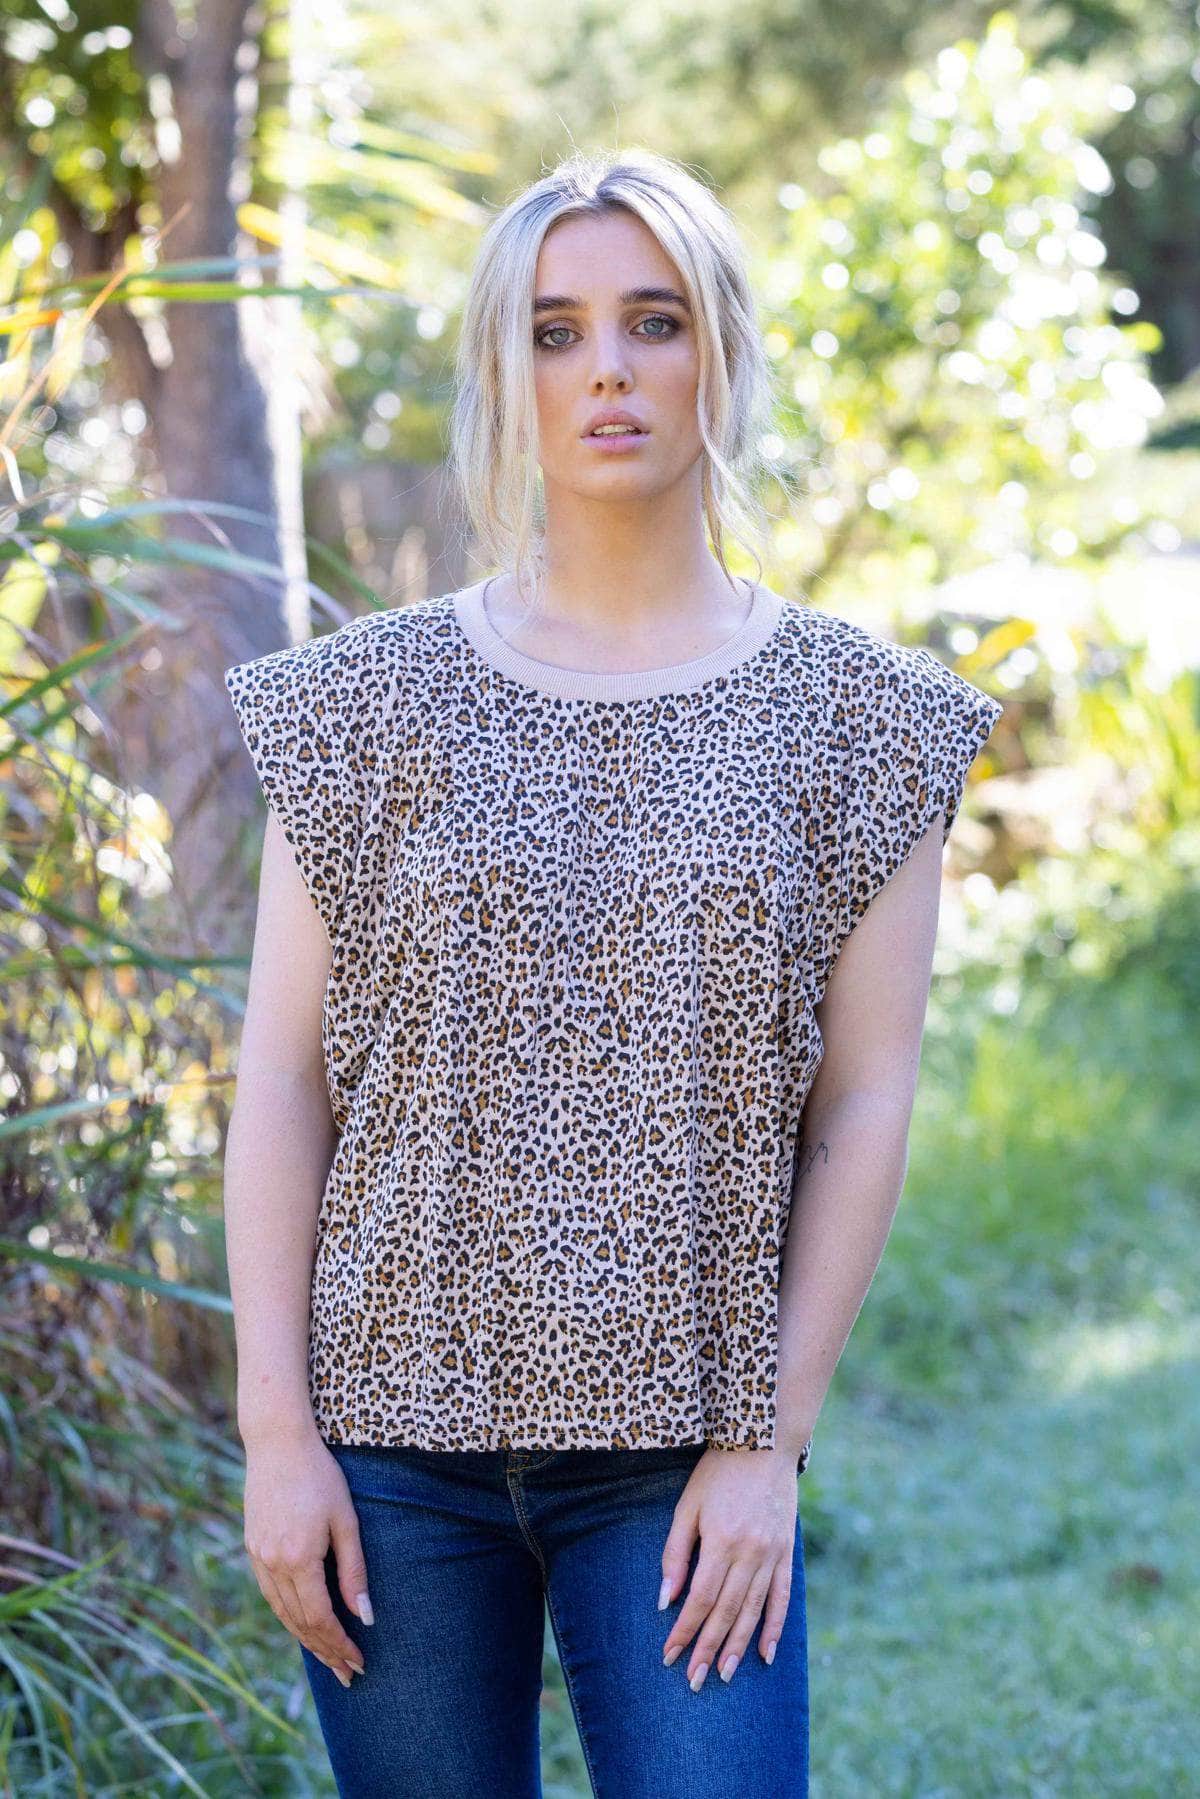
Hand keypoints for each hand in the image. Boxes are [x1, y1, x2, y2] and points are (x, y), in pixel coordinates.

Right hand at [242, 1425, 372, 1687]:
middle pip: (300, 1623)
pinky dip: (288, 1616)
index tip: (360, 1663)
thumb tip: (365, 1617)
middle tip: (348, 1675)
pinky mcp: (253, 1548)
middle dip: (326, 1652)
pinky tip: (303, 1624)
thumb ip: (354, 1570)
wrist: (278, 1442)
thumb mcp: (346, 1519)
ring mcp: (258, 1557)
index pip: (321, 1618)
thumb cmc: (320, 1475)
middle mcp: (273, 1564)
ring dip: (306, 1640)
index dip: (340, 1644)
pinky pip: (271, 1595)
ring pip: (282, 1613)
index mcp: (298, 1559)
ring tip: (329, 1659)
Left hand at [658, 1446, 799, 1689]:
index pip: (699, 1600)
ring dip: (737, 1646)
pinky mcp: (787, 1552)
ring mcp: (772, 1554)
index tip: (669, 1655)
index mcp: (721, 1541)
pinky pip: (782, 1597)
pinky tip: (765, 1652)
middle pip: (726, 1612)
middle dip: (708, 1649)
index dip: (684, 1631)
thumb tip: (665, 1599)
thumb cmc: (717, 1472)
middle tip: (694, 1681)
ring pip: (753, 1611)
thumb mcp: (687, 1505)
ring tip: (725, 1675)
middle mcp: (750, 1553)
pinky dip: (774, 1627)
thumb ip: (676, 1552)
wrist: (763, 1441)